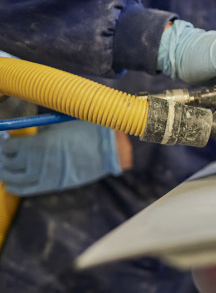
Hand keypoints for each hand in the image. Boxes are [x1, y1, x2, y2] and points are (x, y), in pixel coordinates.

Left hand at [0, 121, 121, 195]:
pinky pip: (24, 190)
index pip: (8, 146)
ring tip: (5, 167)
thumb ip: (40, 131)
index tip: (5, 139)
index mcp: (38, 143)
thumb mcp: (59, 125)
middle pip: (6, 162)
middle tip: (5, 152)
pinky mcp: (50, 185)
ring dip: (5, 171)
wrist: (106, 150)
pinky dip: (14, 186)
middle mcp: (36, 161)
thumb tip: (24, 134)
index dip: (4, 142)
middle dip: (3, 157)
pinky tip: (11, 183)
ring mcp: (43, 175)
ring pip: (11, 177)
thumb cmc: (85, 132)